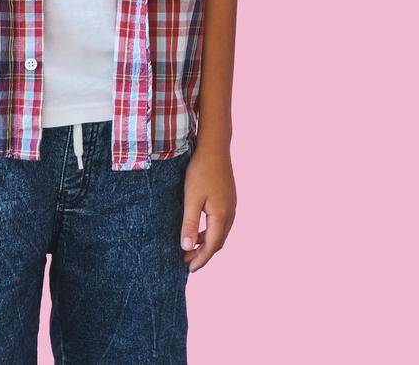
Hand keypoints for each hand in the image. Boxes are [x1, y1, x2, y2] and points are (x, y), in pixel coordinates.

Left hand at [180, 145, 236, 272]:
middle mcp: (230, 213)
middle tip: (187, 263)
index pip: (212, 246)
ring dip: (207, 243)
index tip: (189, 270)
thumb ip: (190, 224)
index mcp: (221, 215)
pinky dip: (210, 232)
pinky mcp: (228, 199)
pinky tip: (198, 231)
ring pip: (220, 233)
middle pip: (218, 242)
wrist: (214, 148)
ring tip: (190, 249)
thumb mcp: (191, 199)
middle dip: (204, 255)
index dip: (201, 260)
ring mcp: (231, 205)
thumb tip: (187, 248)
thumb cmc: (200, 172)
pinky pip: (221, 223)